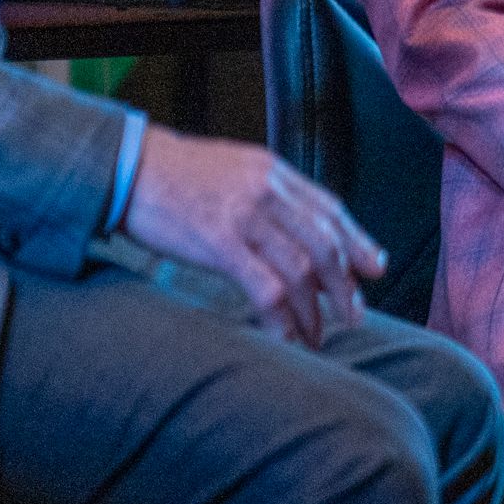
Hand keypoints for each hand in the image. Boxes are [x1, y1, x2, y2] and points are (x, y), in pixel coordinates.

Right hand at [121, 131, 381, 346]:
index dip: (357, 241)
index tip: (375, 269)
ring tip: (318, 336)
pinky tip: (286, 337)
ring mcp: (244, 215)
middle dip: (345, 285)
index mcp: (273, 172)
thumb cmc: (176, 176)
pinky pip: (264, 286)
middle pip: (324, 242)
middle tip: (356, 316)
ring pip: (300, 268)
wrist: (128, 166)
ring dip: (314, 309)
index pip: (330, 209)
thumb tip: (299, 231)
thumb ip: (268, 194)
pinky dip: (281, 317)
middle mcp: (267, 190)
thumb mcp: (234, 170)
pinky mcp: (218, 241)